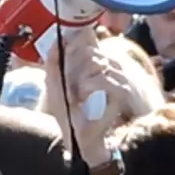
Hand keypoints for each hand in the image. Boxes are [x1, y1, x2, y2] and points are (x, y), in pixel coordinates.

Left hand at [42, 27, 128, 164]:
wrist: (77, 134)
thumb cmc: (66, 109)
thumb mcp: (54, 83)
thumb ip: (53, 61)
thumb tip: (56, 41)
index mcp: (95, 62)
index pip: (90, 41)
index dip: (76, 43)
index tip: (64, 52)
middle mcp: (110, 67)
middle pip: (90, 51)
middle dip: (74, 67)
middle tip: (70, 85)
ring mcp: (119, 78)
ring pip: (96, 63)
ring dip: (79, 79)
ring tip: (77, 94)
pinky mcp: (121, 91)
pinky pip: (102, 78)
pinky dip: (88, 86)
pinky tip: (83, 97)